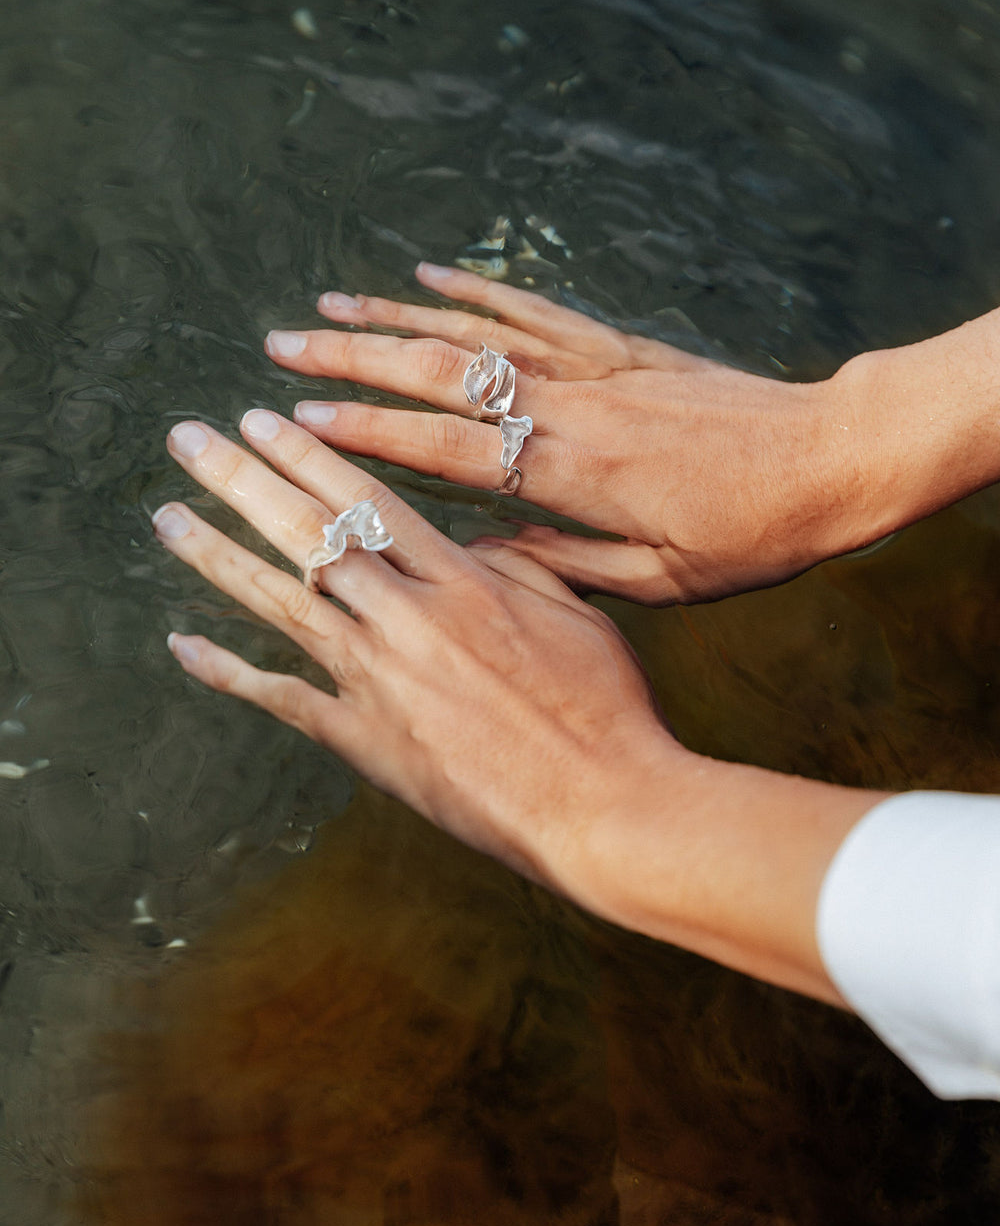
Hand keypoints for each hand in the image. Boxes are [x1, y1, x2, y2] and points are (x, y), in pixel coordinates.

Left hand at [150, 410, 680, 897]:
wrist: (602, 804)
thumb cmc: (606, 710)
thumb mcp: (576, 614)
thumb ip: (518, 567)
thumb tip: (471, 543)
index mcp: (464, 581)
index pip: (368, 499)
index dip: (307, 456)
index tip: (262, 421)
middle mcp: (409, 618)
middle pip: (310, 533)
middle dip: (241, 478)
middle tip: (189, 439)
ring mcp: (379, 680)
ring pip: (281, 601)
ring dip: (217, 554)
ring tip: (167, 515)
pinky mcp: (365, 741)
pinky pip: (282, 699)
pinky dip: (228, 672)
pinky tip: (183, 644)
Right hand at [266, 264, 854, 604]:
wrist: (836, 459)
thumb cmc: (755, 535)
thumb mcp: (662, 580)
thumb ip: (562, 564)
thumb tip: (479, 554)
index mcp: (576, 475)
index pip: (448, 451)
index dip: (368, 439)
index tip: (299, 427)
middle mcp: (575, 408)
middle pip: (444, 376)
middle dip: (352, 364)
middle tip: (278, 353)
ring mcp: (598, 368)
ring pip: (479, 334)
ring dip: (395, 321)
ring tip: (324, 309)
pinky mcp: (625, 347)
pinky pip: (540, 309)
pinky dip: (481, 289)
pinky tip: (430, 276)